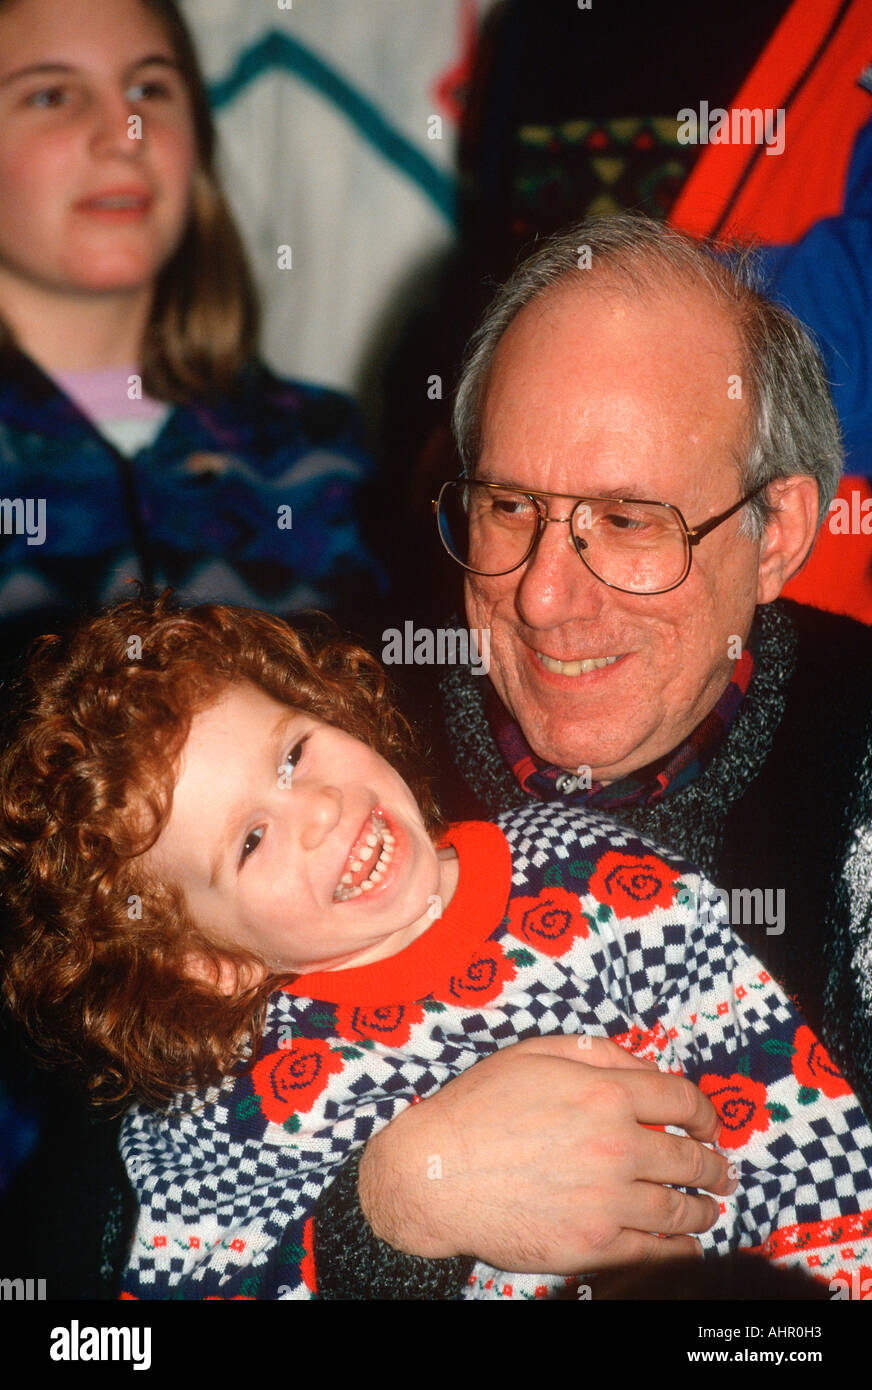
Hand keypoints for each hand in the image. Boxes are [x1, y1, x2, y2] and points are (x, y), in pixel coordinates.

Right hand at [358, 1035, 733, 1273]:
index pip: (682, 1101)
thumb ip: (598, 1052)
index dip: (705, 1113)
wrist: (434, 1174)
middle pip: (690, 1158)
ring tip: (709, 1208)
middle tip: (721, 1170)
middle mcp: (615, 1146)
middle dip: (713, 1164)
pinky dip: (679, 1250)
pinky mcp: (591, 1244)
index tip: (708, 1124)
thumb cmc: (479, 1107)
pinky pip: (654, 1251)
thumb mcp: (535, 1053)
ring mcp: (606, 1200)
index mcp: (605, 1093)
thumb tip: (646, 1067)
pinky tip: (685, 1245)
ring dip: (704, 1208)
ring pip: (679, 1208)